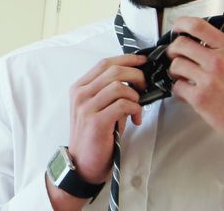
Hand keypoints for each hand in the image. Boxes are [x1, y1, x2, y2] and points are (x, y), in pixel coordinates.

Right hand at [47, 54, 146, 209]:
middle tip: (144, 87)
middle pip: (113, 70)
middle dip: (136, 75)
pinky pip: (123, 105)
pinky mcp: (96, 122)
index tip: (142, 61)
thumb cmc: (95, 136)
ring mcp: (86, 108)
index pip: (105, 63)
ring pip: (119, 86)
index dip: (126, 59)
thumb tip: (135, 78)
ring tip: (137, 108)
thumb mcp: (98, 108)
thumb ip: (110, 91)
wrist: (83, 164)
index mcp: (79, 88)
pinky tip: (135, 118)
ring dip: (135, 96)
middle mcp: (80, 94)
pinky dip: (135, 109)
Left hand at [165, 16, 223, 178]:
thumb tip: (201, 41)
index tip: (176, 29)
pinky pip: (177, 87)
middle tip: (175, 57)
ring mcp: (208, 79)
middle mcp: (218, 61)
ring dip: (175, 72)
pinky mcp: (200, 98)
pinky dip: (179, 91)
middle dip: (173, 51)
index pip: (197, 25)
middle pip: (180, 44)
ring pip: (175, 65)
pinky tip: (188, 94)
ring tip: (184, 78)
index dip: (180, 24)